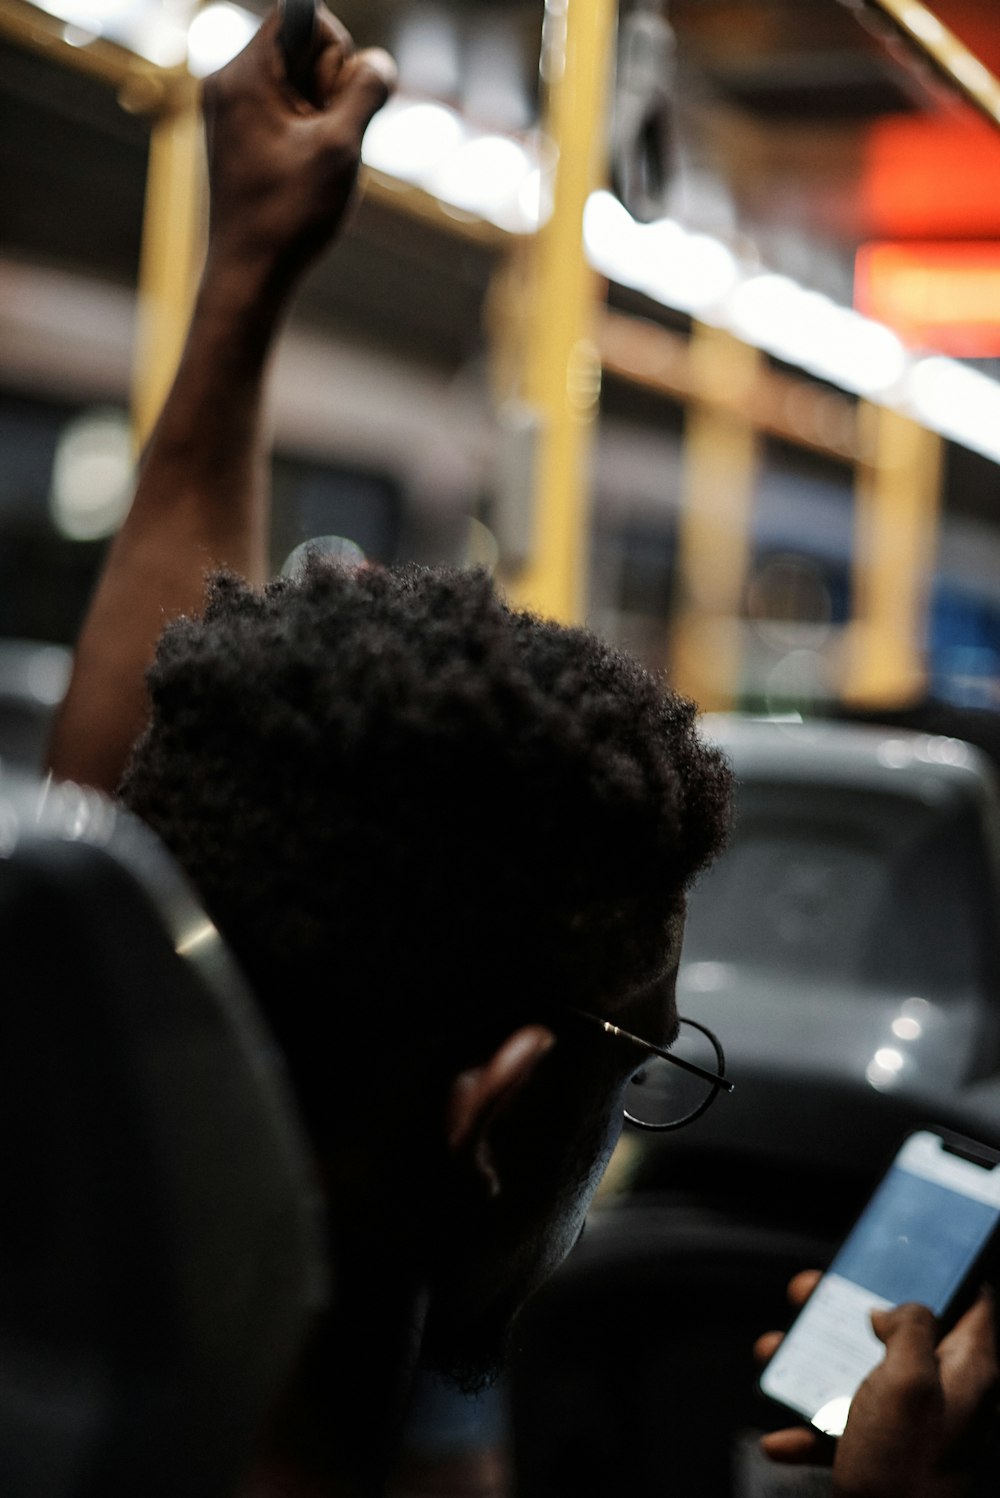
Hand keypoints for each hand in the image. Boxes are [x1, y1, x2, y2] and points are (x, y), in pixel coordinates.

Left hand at [202, 5, 395, 288]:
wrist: (248, 275)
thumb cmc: (290, 214)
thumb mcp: (342, 147)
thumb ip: (366, 91)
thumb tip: (378, 64)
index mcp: (244, 75)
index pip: (303, 16)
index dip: (335, 54)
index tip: (330, 106)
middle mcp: (229, 83)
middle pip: (303, 48)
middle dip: (329, 89)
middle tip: (322, 143)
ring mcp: (231, 111)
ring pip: (299, 84)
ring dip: (323, 118)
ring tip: (312, 164)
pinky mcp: (240, 137)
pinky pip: (288, 113)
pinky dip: (308, 136)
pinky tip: (304, 173)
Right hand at [755, 1273, 997, 1497]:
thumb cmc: (905, 1470)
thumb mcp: (909, 1383)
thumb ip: (910, 1329)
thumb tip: (895, 1308)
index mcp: (966, 1370)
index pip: (975, 1302)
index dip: (945, 1270)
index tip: (906, 1247)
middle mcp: (942, 1392)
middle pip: (898, 1329)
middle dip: (848, 1309)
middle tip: (809, 1293)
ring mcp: (908, 1425)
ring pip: (858, 1371)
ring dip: (810, 1362)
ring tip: (774, 1355)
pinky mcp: (879, 1454)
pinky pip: (838, 1425)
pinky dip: (807, 1426)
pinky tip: (784, 1436)